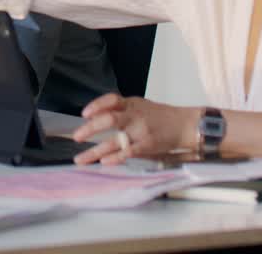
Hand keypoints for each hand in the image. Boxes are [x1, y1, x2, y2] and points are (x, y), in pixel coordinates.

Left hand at [71, 93, 198, 164]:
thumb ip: (120, 109)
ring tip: (81, 159)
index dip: (96, 105)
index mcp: (132, 104)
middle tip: (76, 137)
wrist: (184, 124)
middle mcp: (135, 116)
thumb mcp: (140, 105)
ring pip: (115, 140)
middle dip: (90, 129)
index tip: (84, 114)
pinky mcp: (149, 144)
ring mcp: (141, 130)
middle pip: (109, 119)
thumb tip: (95, 117)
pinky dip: (116, 157)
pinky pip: (130, 151)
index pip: (112, 100)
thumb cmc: (160, 116)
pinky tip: (105, 162)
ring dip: (95, 151)